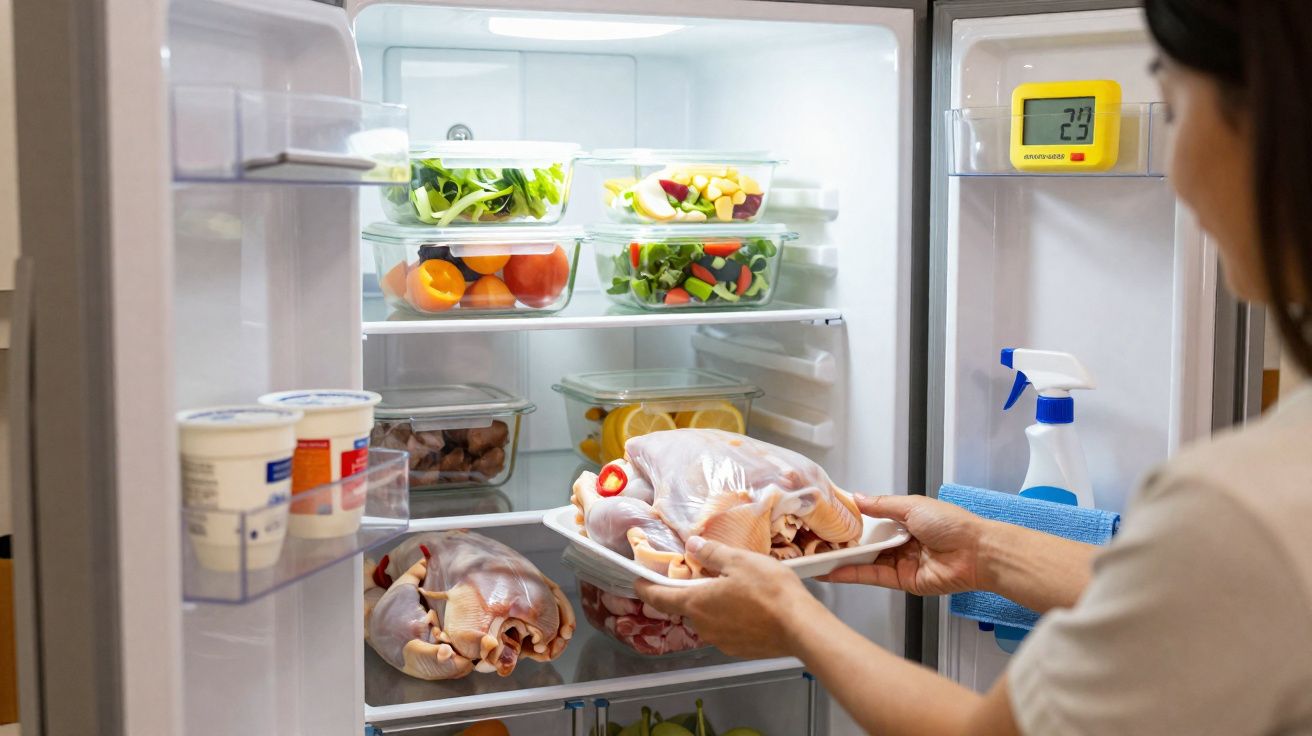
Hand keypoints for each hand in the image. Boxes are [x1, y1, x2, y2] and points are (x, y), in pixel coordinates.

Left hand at [634, 536, 821, 658]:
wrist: (800, 627)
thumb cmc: (769, 590)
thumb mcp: (739, 561)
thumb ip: (712, 553)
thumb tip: (693, 545)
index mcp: (697, 603)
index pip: (660, 598)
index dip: (646, 589)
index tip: (637, 582)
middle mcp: (704, 626)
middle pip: (687, 607)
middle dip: (690, 592)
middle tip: (702, 575)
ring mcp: (722, 641)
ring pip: (708, 619)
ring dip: (713, 605)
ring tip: (732, 588)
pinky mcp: (740, 649)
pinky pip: (726, 630)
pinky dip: (730, 618)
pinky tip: (748, 607)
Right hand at [822, 494, 988, 596]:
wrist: (976, 553)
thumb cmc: (951, 524)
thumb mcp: (912, 505)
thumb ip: (881, 505)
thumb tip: (857, 497)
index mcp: (905, 519)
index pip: (872, 519)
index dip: (852, 519)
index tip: (828, 518)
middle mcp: (901, 541)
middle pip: (866, 542)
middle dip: (843, 542)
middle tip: (814, 539)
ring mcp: (900, 562)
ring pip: (866, 561)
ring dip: (843, 559)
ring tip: (816, 557)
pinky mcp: (902, 582)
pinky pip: (873, 576)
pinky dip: (853, 574)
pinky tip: (833, 571)